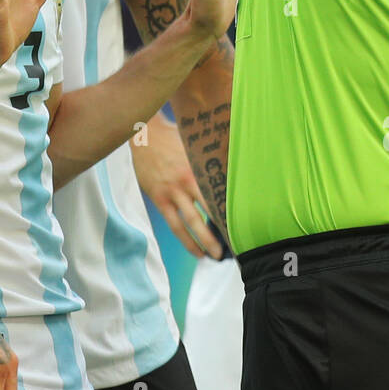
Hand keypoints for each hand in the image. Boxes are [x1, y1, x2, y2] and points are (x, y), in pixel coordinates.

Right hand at [132, 112, 221, 258]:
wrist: (144, 134)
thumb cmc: (173, 136)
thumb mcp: (194, 144)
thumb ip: (210, 157)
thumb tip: (235, 163)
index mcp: (200, 167)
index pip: (219, 192)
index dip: (231, 210)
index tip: (244, 223)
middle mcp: (187, 181)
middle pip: (208, 210)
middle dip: (221, 230)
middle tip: (235, 247)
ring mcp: (172, 191)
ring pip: (191, 222)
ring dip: (203, 241)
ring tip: (214, 256)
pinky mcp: (159, 197)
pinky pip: (173, 224)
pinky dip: (185, 240)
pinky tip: (195, 251)